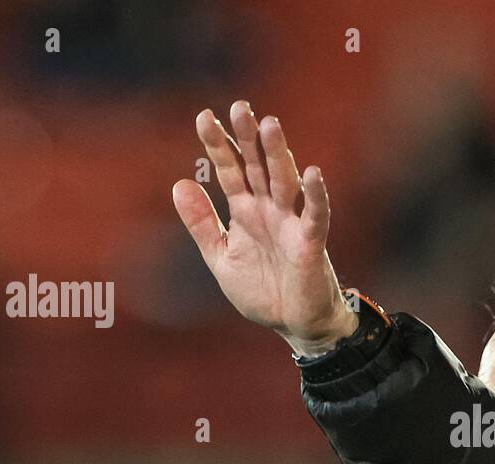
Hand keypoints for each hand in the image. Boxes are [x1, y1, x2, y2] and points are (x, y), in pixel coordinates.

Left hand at [171, 100, 357, 354]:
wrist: (293, 325)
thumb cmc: (262, 291)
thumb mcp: (221, 257)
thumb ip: (202, 224)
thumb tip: (178, 183)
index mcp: (246, 212)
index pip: (230, 171)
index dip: (218, 145)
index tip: (204, 117)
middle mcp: (269, 211)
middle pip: (258, 167)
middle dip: (248, 138)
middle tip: (239, 107)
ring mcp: (292, 224)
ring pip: (284, 182)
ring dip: (278, 154)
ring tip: (270, 125)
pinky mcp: (311, 244)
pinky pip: (315, 215)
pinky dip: (316, 195)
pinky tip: (313, 173)